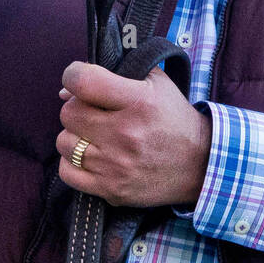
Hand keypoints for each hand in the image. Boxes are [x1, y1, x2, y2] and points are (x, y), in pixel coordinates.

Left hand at [56, 62, 211, 207]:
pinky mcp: (112, 190)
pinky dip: (72, 164)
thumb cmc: (173, 117)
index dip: (72, 75)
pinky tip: (89, 157)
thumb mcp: (155, 82)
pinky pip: (67, 173)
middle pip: (69, 113)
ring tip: (93, 135)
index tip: (77, 78)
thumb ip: (114, 71)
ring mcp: (117, 166)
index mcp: (138, 102)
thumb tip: (65, 90)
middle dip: (76, 107)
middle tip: (92, 111)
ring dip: (75, 136)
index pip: (83, 82)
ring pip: (64, 142)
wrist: (199, 165)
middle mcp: (125, 134)